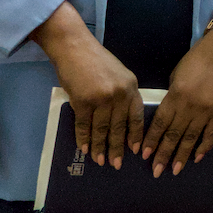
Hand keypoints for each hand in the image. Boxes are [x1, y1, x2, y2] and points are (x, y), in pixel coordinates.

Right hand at [30, 2, 142, 170]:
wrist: (75, 48)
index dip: (136, 135)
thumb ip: (122, 94)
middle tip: (116, 164)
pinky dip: (83, 138)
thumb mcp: (118, 75)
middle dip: (117, 148)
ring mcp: (101, 98)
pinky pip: (84, 125)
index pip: (137, 116)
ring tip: (99, 160)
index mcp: (131, 86)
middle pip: (119, 127)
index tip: (137, 151)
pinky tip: (84, 148)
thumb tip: (121, 120)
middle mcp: (119, 93)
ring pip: (101, 129)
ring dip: (100, 147)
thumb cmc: (96, 60)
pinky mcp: (82, 101)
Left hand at [144, 20, 212, 176]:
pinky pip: (210, 134)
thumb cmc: (196, 60)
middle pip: (173, 135)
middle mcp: (189, 107)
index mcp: (175, 96)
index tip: (145, 156)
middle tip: (156, 171)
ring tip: (174, 170)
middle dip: (164, 155)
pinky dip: (204, 147)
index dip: (152, 141)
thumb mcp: (176, 76)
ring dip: (182, 156)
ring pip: (191, 139)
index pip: (160, 124)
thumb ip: (171, 98)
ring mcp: (206, 111)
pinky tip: (197, 158)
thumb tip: (168, 116)